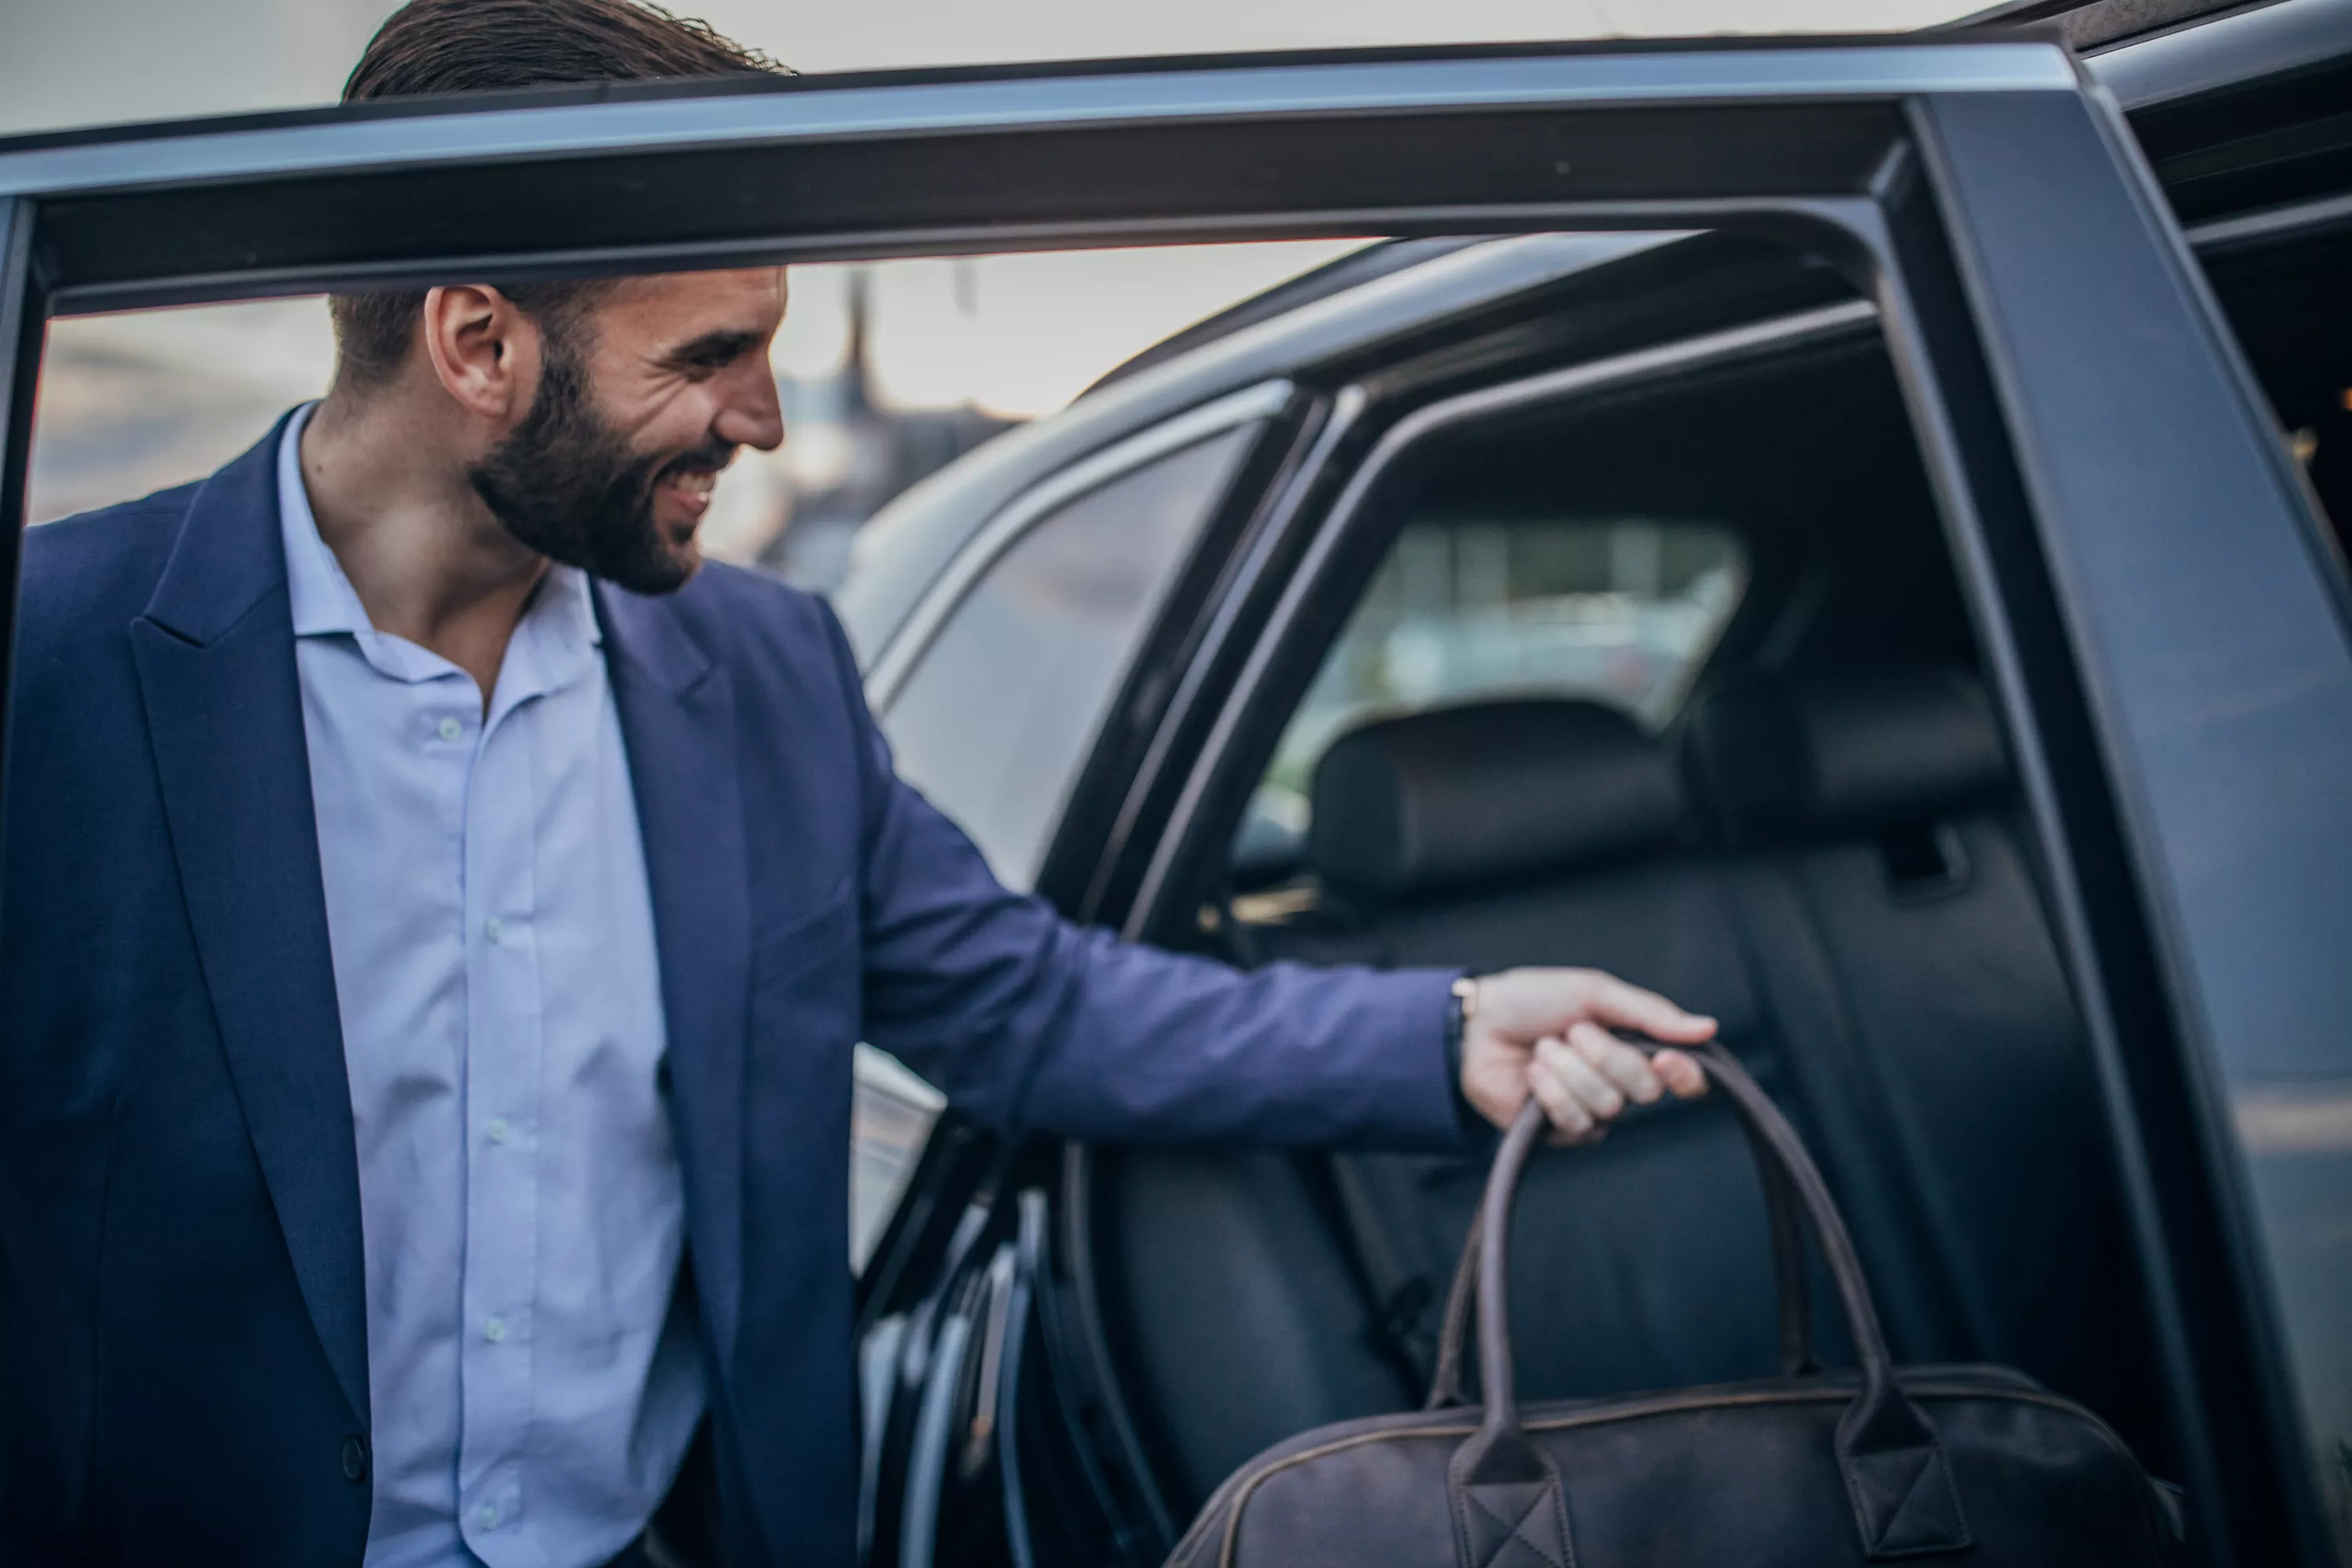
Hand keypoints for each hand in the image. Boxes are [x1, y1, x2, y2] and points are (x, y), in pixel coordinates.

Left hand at [1459, 968, 1714, 1143]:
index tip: (1666, 1059)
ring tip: (1543, 1048)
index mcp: (1635, 1047)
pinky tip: (1533, 1073)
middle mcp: (1619, 1082)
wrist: (1477, 1023)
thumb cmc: (1534, 999)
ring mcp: (1592, 1111)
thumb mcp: (1594, 992)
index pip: (1685, 1078)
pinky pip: (1576, 1122)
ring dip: (1569, 1069)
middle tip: (1573, 1031)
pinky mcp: (1561, 1132)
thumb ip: (1651, 1014)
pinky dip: (1551, 1091)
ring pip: (1607, 1105)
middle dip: (1605, 1055)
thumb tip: (1708, 1028)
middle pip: (1645, 1090)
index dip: (1685, 1076)